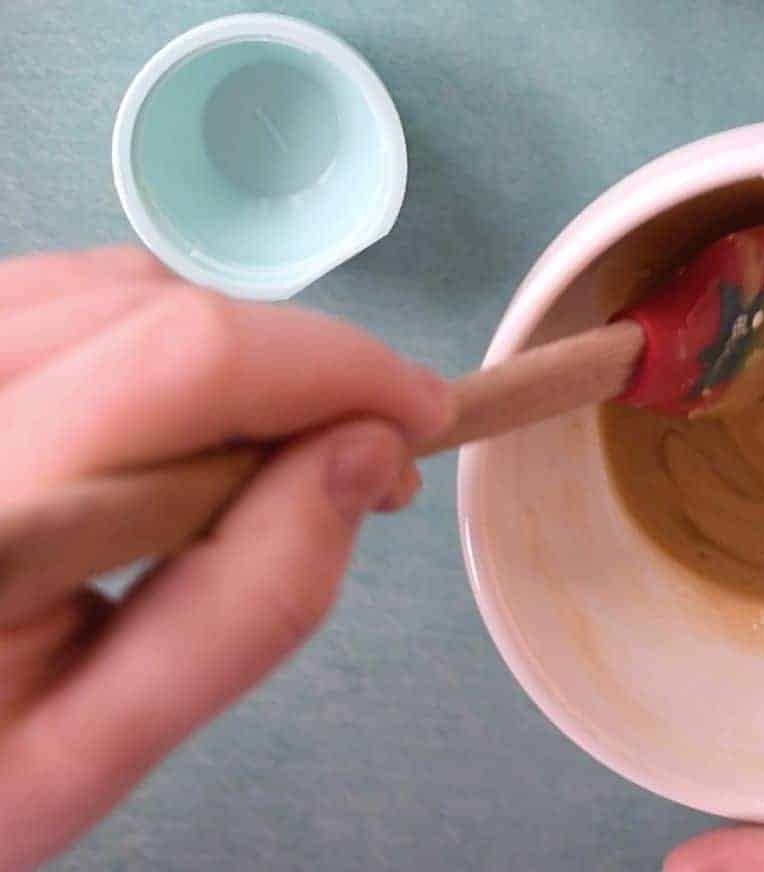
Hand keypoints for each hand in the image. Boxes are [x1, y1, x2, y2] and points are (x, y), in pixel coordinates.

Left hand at [0, 248, 452, 870]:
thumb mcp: (98, 747)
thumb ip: (247, 606)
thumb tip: (366, 452)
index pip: (186, 364)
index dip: (334, 366)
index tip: (422, 415)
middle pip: (163, 310)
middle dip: (300, 368)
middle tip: (362, 457)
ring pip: (120, 285)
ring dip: (230, 355)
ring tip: (261, 456)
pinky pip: (72, 289)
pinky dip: (158, 335)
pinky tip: (174, 424)